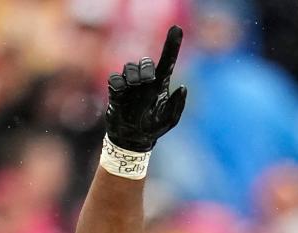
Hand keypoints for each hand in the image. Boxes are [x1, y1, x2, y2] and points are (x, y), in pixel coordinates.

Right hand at [106, 25, 186, 152]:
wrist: (131, 139)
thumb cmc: (152, 129)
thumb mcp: (169, 121)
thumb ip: (177, 106)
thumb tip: (182, 87)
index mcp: (160, 84)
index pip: (167, 62)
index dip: (172, 45)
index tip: (177, 29)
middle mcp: (144, 80)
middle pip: (145, 62)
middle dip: (146, 69)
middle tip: (148, 81)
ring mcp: (129, 83)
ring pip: (129, 67)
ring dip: (133, 78)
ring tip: (134, 91)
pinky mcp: (115, 89)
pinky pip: (115, 79)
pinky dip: (119, 85)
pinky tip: (121, 94)